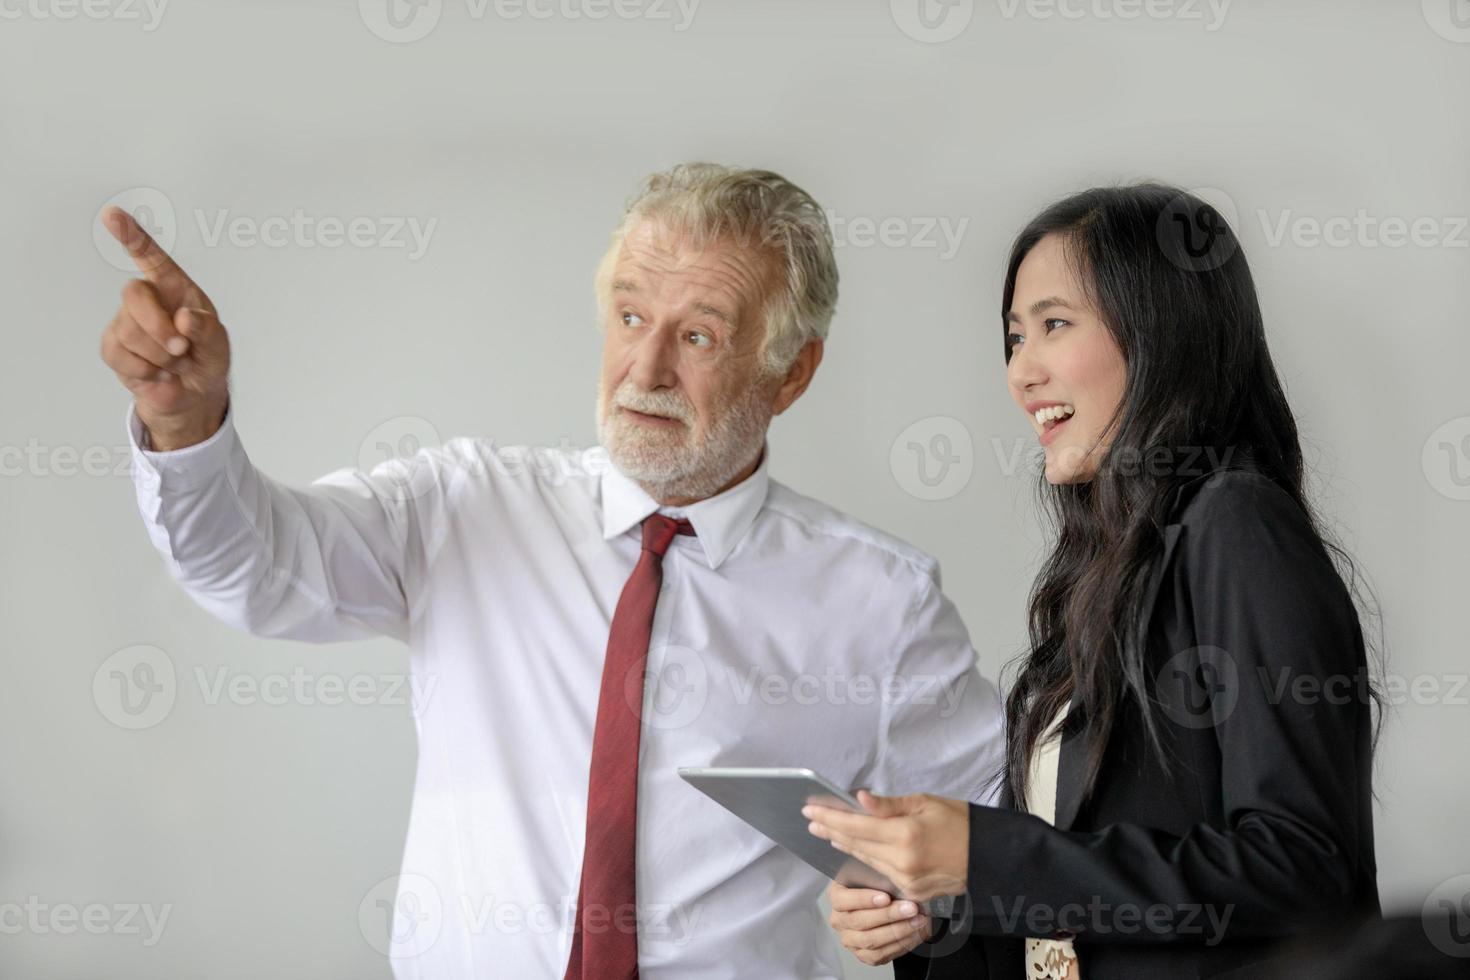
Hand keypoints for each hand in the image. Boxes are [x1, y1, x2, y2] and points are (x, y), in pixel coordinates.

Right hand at [99, 206, 230, 449]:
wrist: (193, 395)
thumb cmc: (207, 359)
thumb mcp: (218, 346)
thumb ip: (207, 330)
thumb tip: (185, 318)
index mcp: (175, 288)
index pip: (150, 256)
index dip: (131, 235)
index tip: (112, 214)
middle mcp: (147, 299)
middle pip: (134, 293)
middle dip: (158, 327)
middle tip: (181, 349)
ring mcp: (125, 322)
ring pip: (128, 331)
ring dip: (158, 356)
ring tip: (174, 363)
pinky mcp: (113, 347)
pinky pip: (120, 355)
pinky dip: (145, 370)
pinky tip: (158, 373)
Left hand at [805, 790, 968, 902]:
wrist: (989, 856)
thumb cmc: (960, 822)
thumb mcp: (925, 802)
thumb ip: (889, 805)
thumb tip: (859, 798)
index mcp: (906, 834)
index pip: (856, 825)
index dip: (831, 817)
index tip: (810, 810)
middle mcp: (902, 861)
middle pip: (856, 844)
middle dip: (831, 830)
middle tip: (812, 820)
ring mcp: (906, 881)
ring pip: (865, 860)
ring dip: (844, 845)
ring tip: (827, 832)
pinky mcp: (911, 893)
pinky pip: (881, 873)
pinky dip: (866, 859)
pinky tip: (853, 849)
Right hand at [826, 881, 932, 966]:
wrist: (886, 907)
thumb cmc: (880, 889)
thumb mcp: (875, 877)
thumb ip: (880, 877)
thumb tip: (896, 878)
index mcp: (838, 896)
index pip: (843, 900)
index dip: (864, 899)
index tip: (886, 897)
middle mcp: (839, 920)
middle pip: (860, 921)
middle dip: (889, 915)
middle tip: (911, 908)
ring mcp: (850, 940)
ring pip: (870, 940)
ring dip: (898, 931)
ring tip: (917, 921)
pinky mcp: (862, 955)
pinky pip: (879, 955)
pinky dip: (899, 945)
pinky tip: (913, 934)